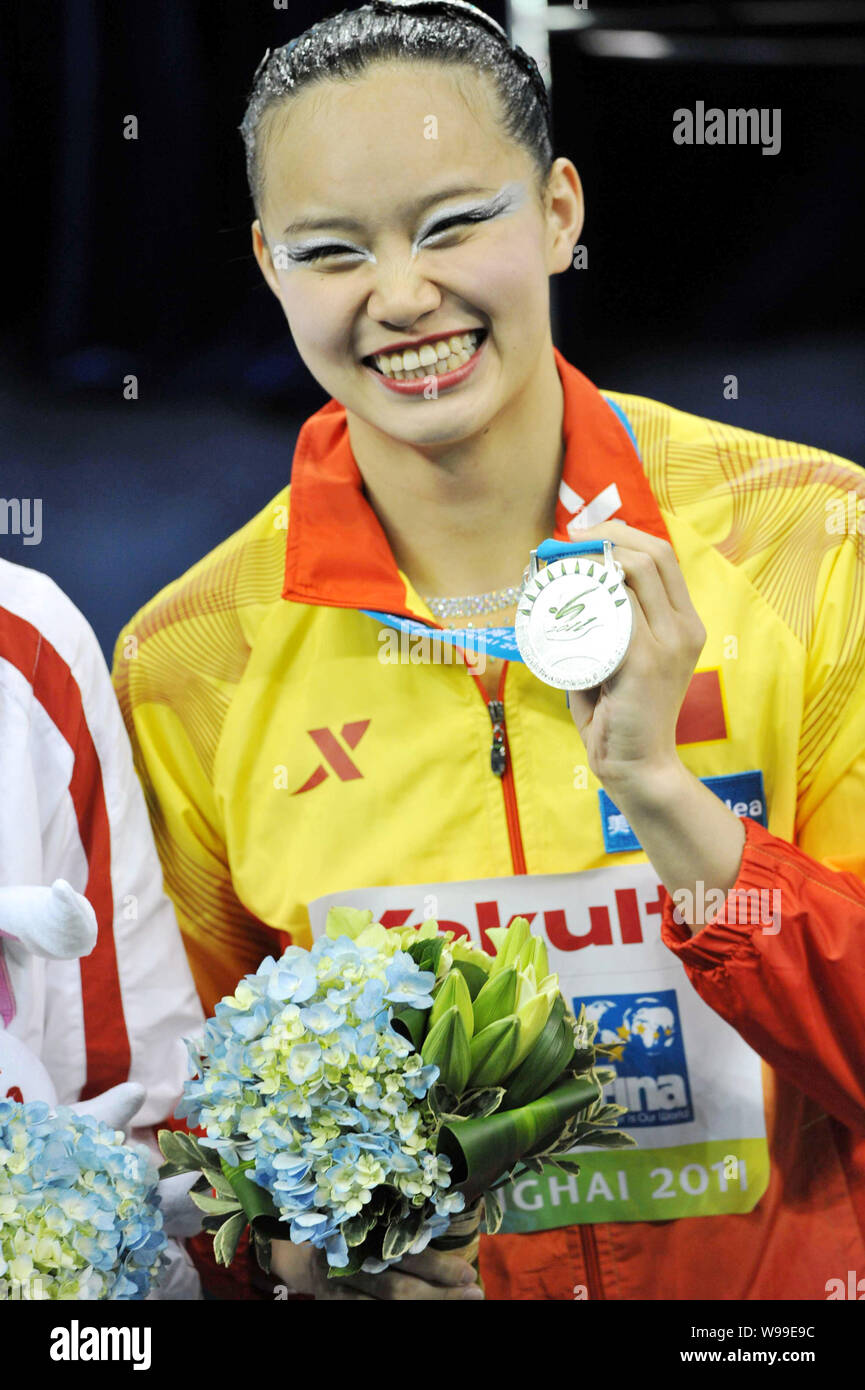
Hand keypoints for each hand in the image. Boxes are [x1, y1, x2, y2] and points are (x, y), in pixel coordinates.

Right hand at [271, 1239, 483, 1299]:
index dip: (437, 1264)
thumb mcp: (371, 1221)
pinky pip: (369, 1312)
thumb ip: (399, 1231)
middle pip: (398, 1286)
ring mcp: (343, 1289)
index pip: (404, 1251)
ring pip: (387, 1304)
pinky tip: (427, 1315)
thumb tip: (449, 1236)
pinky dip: (398, 1316)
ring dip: (427, 1305)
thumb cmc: (352, 1232)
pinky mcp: (337, 1304)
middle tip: (474, 1293)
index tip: (468, 1272)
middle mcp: (352, 1262)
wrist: (306, 1255)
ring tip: (461, 1303)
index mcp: (363, 1231)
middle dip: (439, 1293)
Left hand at [565, 520, 706, 789]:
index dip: (622, 533)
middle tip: (563, 543)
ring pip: (633, 573)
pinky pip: (616, 610)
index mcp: (684, 622)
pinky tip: (560, 602)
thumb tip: (565, 582)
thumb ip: (606, 621)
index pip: (661, 555)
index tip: (583, 534)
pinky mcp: (645, 661)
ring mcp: (669, 642)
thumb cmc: (618, 712)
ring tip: (556, 569)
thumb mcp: (619, 657)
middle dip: (605, 536)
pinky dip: (586, 599)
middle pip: (651, 553)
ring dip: (589, 564)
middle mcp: (684, 627)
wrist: (637, 765)